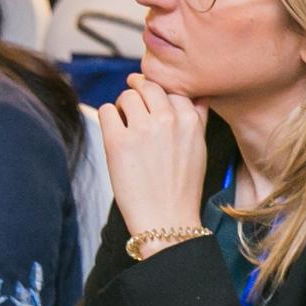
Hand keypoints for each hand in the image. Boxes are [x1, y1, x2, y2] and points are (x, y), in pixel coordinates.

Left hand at [97, 72, 209, 237]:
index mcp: (189, 120)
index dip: (159, 93)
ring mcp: (142, 129)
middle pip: (148, 85)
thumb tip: (198, 95)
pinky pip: (106, 110)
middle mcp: (168, 120)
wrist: (167, 220)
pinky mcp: (118, 142)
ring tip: (124, 124)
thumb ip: (198, 118)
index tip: (152, 101)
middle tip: (133, 106)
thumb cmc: (182, 187)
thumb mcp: (199, 148)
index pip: (171, 87)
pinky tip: (115, 133)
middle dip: (139, 92)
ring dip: (122, 106)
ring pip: (126, 95)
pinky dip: (108, 118)